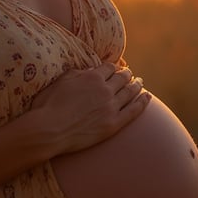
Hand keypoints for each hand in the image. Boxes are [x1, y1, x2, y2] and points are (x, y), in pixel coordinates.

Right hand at [30, 62, 149, 153]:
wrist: (50, 130)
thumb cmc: (49, 104)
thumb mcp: (62, 80)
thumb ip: (79, 73)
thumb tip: (90, 70)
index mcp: (92, 76)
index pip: (109, 67)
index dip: (114, 67)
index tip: (116, 68)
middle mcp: (105, 89)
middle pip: (122, 78)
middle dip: (127, 74)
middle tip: (130, 74)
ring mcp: (111, 107)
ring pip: (130, 92)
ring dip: (137, 85)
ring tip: (140, 82)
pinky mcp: (113, 124)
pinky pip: (133, 111)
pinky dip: (142, 102)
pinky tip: (148, 97)